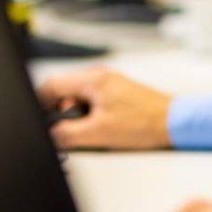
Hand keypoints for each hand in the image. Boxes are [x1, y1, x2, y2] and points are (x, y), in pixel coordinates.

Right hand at [34, 67, 172, 149]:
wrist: (174, 124)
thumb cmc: (145, 123)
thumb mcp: (98, 134)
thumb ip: (68, 134)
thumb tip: (51, 135)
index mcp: (93, 79)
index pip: (52, 84)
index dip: (40, 102)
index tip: (37, 116)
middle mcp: (101, 76)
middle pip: (65, 90)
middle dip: (62, 112)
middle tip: (70, 130)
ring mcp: (111, 83)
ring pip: (80, 97)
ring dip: (78, 115)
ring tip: (91, 132)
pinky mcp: (118, 93)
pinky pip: (94, 101)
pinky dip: (91, 115)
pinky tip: (102, 129)